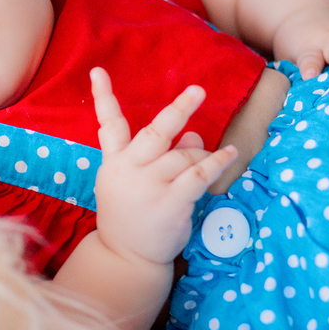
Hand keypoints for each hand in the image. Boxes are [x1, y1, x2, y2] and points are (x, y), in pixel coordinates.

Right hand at [90, 67, 237, 266]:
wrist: (126, 258)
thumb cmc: (131, 215)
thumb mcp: (134, 181)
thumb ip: (158, 155)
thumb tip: (192, 134)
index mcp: (115, 162)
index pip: (108, 124)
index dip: (103, 96)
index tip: (98, 71)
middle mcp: (129, 170)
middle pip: (156, 132)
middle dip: (179, 109)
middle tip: (198, 91)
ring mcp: (149, 187)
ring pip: (185, 155)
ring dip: (201, 154)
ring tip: (210, 157)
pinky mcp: (170, 203)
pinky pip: (199, 175)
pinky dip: (217, 162)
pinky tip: (230, 154)